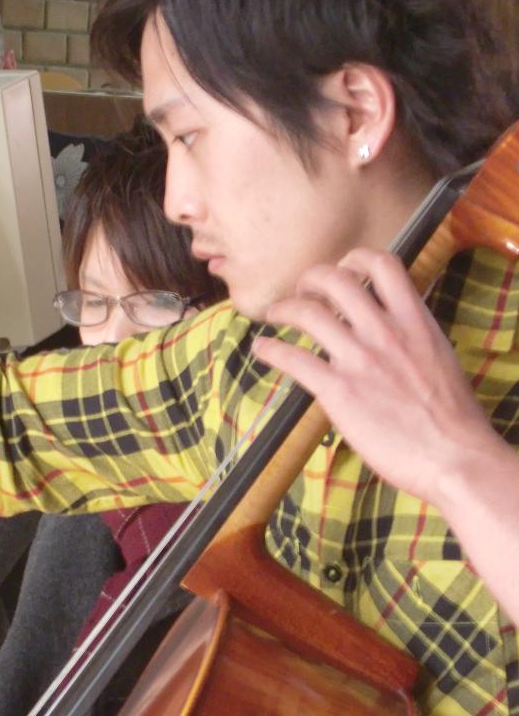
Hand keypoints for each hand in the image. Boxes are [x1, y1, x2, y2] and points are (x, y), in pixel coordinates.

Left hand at [252, 248, 497, 509]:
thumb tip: (397, 332)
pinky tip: (261, 349)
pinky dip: (270, 349)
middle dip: (311, 278)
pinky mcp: (339, 390)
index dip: (357, 258)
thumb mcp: (440, 360)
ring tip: (274, 314)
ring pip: (308, 313)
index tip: (344, 267)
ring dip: (283, 309)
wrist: (455, 457)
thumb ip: (414, 338)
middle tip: (302, 290)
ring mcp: (360, 359)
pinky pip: (293, 359)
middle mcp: (385, 332)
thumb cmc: (453, 419)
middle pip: (336, 280)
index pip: (384, 264)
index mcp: (415, 322)